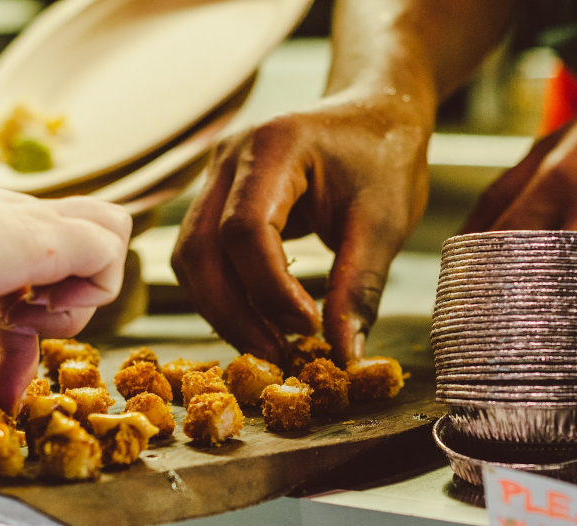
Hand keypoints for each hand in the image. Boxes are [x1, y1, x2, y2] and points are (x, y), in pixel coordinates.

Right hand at [171, 93, 429, 364]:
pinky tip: (262, 321)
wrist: (375, 115)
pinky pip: (203, 255)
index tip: (309, 328)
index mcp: (275, 145)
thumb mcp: (385, 223)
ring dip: (223, 310)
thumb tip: (344, 357)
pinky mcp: (218, 197)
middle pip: (200, 249)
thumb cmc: (385, 156)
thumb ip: (359, 287)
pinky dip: (226, 295)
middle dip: (233, 313)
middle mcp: (230, 156)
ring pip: (191, 258)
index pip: (245, 230)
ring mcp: (217, 176)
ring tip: (272, 347)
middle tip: (278, 358)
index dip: (271, 290)